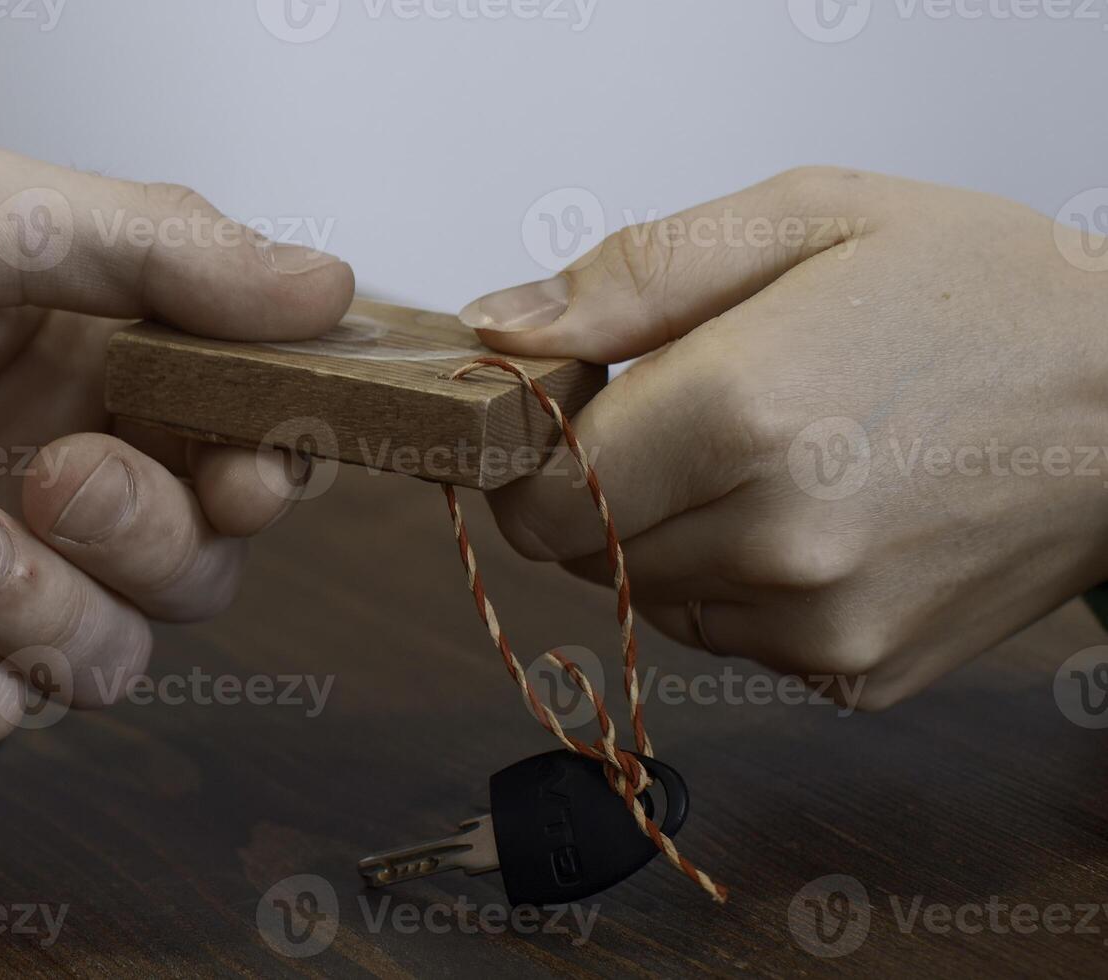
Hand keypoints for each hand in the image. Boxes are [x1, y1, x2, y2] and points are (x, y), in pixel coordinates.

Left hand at [0, 140, 353, 762]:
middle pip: (195, 577)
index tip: (250, 468)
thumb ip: (167, 251)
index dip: (273, 477)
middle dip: (138, 533)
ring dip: (27, 603)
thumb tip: (331, 290)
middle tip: (55, 475)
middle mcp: (74, 505)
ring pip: (102, 666)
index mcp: (118, 392)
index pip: (253, 460)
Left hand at [461, 167, 1107, 708]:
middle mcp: (775, 541)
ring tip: (768, 453)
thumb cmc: (983, 293)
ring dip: (668, 533)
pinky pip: (730, 637)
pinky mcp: (857, 675)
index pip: (535, 493)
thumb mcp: (804, 218)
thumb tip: (499, 325)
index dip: (526, 452)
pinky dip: (737, 583)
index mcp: (741, 414)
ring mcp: (820, 625)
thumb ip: (632, 276)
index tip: (559, 409)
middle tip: (678, 414)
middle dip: (598, 485)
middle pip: (581, 553)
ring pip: (649, 596)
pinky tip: (812, 512)